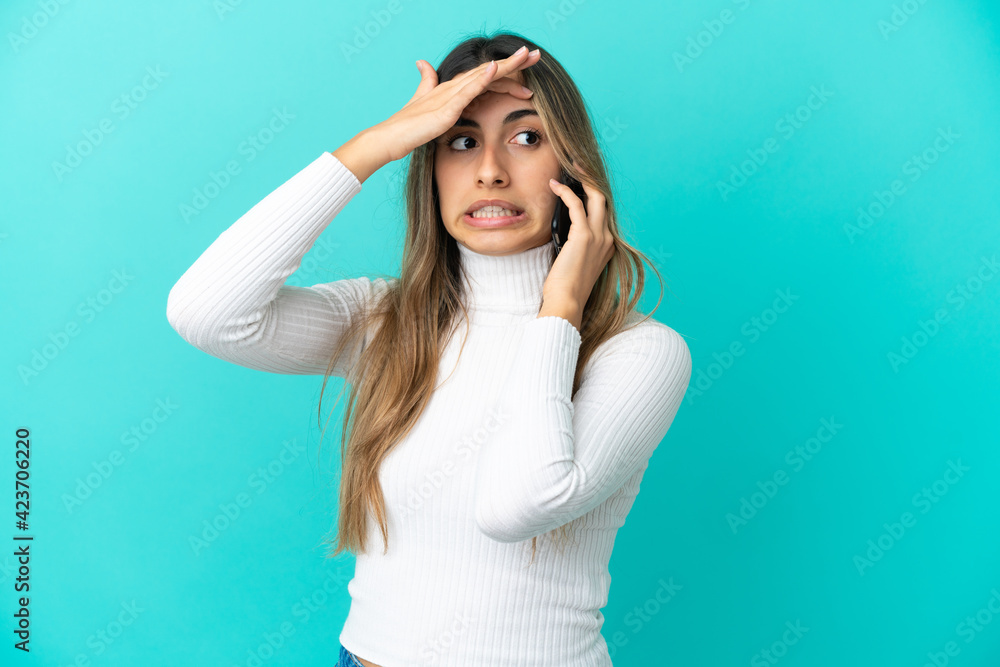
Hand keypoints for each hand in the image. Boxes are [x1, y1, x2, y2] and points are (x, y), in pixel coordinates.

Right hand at [370, 47, 541, 163]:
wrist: (390, 138)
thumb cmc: (407, 125)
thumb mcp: (422, 103)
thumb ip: (427, 83)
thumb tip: (423, 63)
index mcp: (453, 89)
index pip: (485, 76)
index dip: (507, 71)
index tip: (528, 69)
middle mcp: (453, 87)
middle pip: (489, 71)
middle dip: (515, 63)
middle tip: (537, 54)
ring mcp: (450, 96)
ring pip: (483, 76)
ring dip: (505, 65)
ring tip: (525, 55)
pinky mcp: (445, 108)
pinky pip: (467, 91)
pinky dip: (482, 79)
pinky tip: (495, 69)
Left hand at [542, 164, 613, 308]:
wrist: (567, 303)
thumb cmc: (565, 288)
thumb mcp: (574, 262)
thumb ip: (574, 245)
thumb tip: (561, 229)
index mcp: (607, 246)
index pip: (604, 212)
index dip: (593, 194)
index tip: (581, 181)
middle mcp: (607, 239)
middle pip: (604, 199)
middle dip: (592, 179)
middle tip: (579, 165)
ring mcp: (598, 237)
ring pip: (595, 197)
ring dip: (583, 178)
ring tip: (570, 167)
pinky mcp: (584, 236)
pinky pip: (576, 205)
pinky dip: (565, 192)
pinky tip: (554, 185)